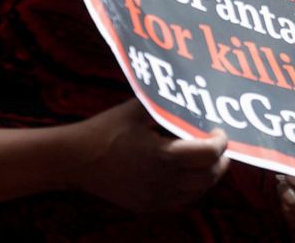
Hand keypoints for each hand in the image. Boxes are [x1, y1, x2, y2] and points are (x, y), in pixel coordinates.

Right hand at [67, 99, 228, 211]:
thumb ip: (165, 102)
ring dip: (209, 174)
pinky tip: (190, 172)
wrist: (74, 159)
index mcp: (162, 155)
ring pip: (198, 191)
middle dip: (220, 159)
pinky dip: (193, 187)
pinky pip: (182, 200)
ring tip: (207, 157)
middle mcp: (162, 181)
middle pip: (209, 175)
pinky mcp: (147, 205)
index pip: (209, 154)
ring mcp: (155, 197)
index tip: (217, 129)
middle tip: (218, 143)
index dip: (220, 141)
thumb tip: (189, 89)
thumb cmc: (106, 129)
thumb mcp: (137, 109)